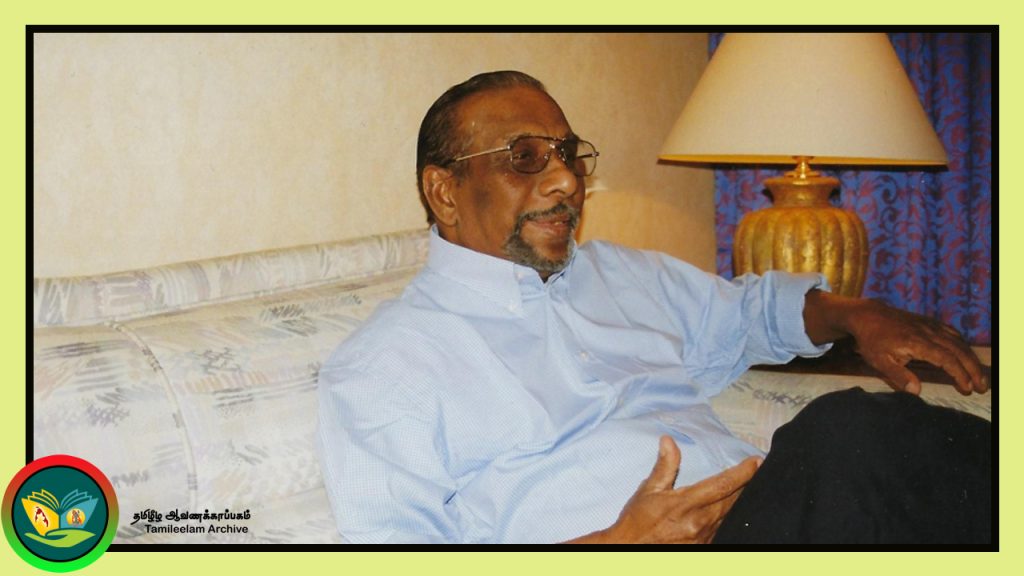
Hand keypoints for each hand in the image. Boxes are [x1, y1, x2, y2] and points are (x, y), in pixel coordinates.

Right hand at [569, 436, 760, 543]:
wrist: (630, 549)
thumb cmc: (636, 521)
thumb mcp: (648, 490)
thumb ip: (664, 466)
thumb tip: (668, 441)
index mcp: (686, 504)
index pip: (722, 484)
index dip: (743, 473)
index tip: (756, 461)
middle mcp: (699, 521)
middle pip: (732, 500)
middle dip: (746, 484)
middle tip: (757, 469)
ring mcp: (703, 536)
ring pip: (728, 514)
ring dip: (738, 499)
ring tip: (747, 485)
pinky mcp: (703, 546)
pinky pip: (721, 527)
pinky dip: (727, 514)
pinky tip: (728, 507)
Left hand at [803, 290, 986, 395]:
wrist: (867, 315)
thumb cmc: (872, 340)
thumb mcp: (879, 361)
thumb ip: (898, 376)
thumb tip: (917, 391)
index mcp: (917, 342)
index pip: (947, 359)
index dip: (960, 374)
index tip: (967, 388)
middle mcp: (928, 332)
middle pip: (959, 351)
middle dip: (973, 370)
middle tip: (982, 387)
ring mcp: (930, 325)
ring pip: (959, 342)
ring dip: (971, 359)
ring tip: (978, 377)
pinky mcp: (930, 323)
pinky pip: (953, 333)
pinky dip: (963, 346)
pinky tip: (966, 356)